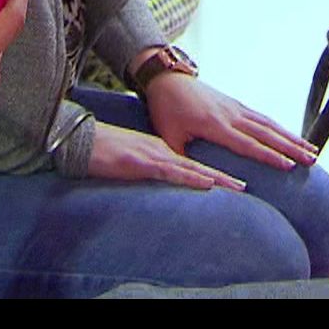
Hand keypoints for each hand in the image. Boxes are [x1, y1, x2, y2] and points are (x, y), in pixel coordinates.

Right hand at [86, 120, 246, 190]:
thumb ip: (148, 171)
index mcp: (161, 149)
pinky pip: (171, 172)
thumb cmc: (103, 152)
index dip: (216, 173)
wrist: (81, 140)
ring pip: (192, 169)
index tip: (237, 181)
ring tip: (239, 187)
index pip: (194, 164)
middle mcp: (162, 150)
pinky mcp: (142, 163)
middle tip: (248, 186)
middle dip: (225, 176)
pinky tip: (206, 183)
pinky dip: (191, 178)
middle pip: (200, 166)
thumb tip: (163, 183)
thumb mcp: (131, 162)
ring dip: (217, 179)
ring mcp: (153, 155)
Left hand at [142, 73, 319, 171]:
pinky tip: (291, 137)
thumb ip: (183, 159)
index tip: (289, 166)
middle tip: (312, 160)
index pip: (248, 144)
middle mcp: (231, 114)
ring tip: (312, 150)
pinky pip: (263, 117)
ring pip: (269, 124)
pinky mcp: (236, 104)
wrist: (167, 79)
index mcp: (215, 125)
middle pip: (267, 133)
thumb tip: (196, 181)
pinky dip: (280, 128)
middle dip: (291, 147)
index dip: (269, 156)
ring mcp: (236, 107)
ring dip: (292, 137)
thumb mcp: (169, 137)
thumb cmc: (166, 110)